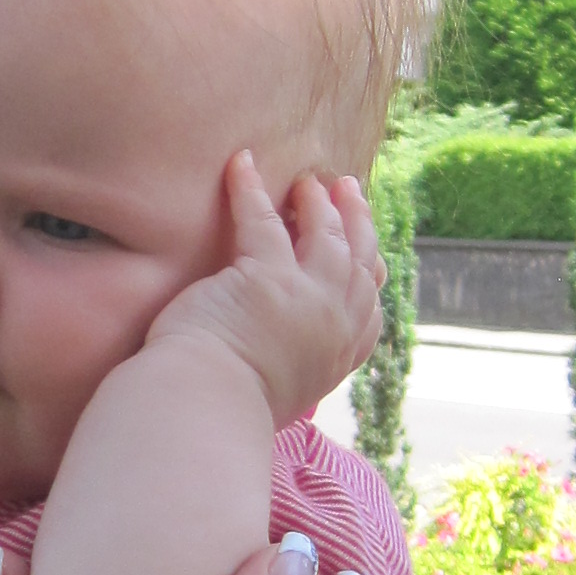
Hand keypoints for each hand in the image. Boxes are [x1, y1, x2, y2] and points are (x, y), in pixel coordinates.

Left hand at [145, 156, 383, 426]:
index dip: (368, 271)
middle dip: (355, 220)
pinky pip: (263, 219)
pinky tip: (241, 163)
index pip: (369, 308)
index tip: (365, 250)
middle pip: (357, 259)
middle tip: (346, 189)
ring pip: (324, 234)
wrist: (206, 410)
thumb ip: (292, 377)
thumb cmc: (228, 412)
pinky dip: (250, 188)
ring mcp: (308, 298)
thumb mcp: (281, 400)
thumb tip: (287, 380)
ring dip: (317, 202)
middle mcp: (335, 325)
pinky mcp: (266, 276)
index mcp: (340, 357)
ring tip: (306, 180)